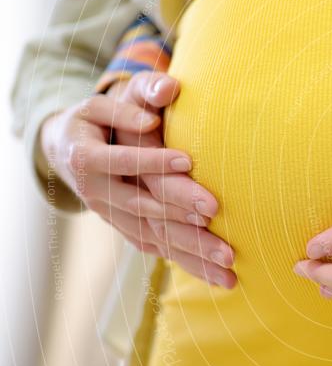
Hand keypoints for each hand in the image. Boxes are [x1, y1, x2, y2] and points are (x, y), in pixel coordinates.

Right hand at [108, 73, 235, 286]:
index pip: (125, 161)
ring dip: (193, 254)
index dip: (153, 161)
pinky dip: (187, 263)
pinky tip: (216, 276)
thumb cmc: (96, 120)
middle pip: (146, 209)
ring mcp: (114, 216)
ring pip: (155, 237)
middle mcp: (99, 193)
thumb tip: (168, 89)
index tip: (189, 160)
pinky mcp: (128, 229)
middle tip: (220, 224)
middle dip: (184, 219)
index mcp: (90, 158)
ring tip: (229, 266)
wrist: (68, 151)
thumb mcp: (108, 100)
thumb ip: (139, 94)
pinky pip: (158, 248)